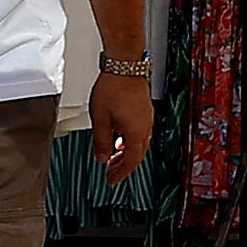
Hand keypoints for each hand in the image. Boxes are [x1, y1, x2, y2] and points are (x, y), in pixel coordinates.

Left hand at [88, 67, 153, 183]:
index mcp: (135, 133)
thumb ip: (101, 142)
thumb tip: (102, 158)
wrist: (125, 65)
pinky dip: (130, 140)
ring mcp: (146, 117)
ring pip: (140, 143)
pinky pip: (140, 131)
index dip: (120, 174)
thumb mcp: (100, 119)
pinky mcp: (145, 109)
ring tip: (114, 155)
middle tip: (112, 172)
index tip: (111, 180)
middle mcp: (145, 127)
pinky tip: (120, 136)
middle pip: (137, 154)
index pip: (130, 162)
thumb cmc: (113, 88)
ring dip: (127, 152)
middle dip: (124, 165)